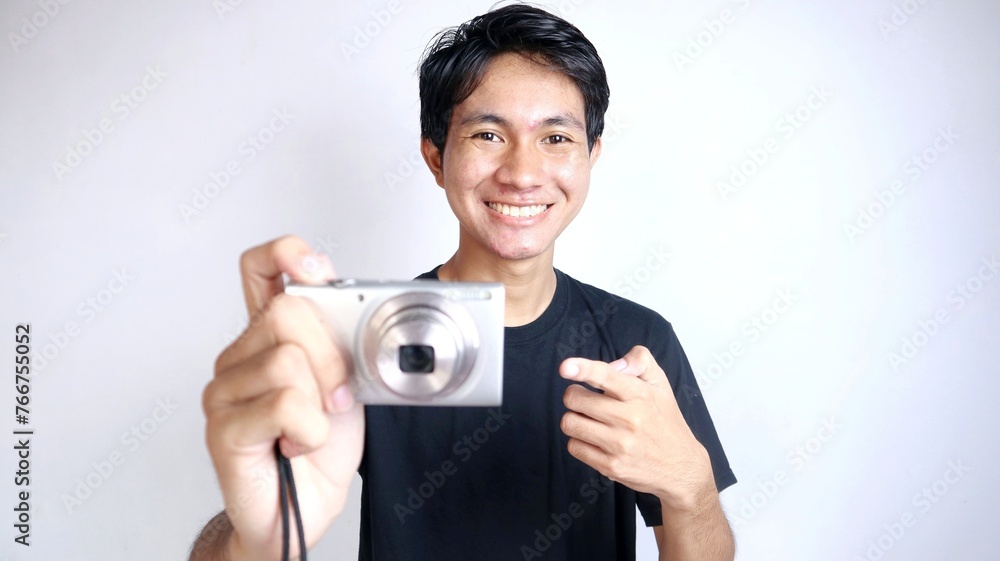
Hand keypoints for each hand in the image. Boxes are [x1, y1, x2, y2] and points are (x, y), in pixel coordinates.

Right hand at [202, 235, 364, 560]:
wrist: (302, 509)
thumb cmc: (320, 448)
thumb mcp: (346, 381)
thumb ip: (341, 341)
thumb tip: (352, 303)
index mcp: (267, 336)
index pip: (259, 268)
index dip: (286, 254)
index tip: (316, 269)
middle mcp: (238, 355)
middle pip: (288, 313)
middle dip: (330, 354)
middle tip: (336, 393)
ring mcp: (223, 390)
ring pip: (287, 361)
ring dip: (320, 402)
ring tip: (310, 426)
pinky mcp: (223, 428)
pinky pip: (284, 404)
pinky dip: (308, 430)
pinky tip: (295, 444)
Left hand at [559, 346, 714, 510]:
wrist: (682, 467)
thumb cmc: (665, 421)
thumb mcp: (661, 384)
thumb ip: (640, 361)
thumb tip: (613, 364)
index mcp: (640, 395)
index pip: (606, 376)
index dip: (582, 369)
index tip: (565, 367)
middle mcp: (629, 419)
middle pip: (575, 399)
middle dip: (574, 396)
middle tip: (585, 400)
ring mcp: (619, 445)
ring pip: (570, 423)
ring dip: (574, 419)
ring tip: (589, 420)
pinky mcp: (611, 466)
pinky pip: (574, 447)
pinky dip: (579, 441)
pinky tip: (594, 440)